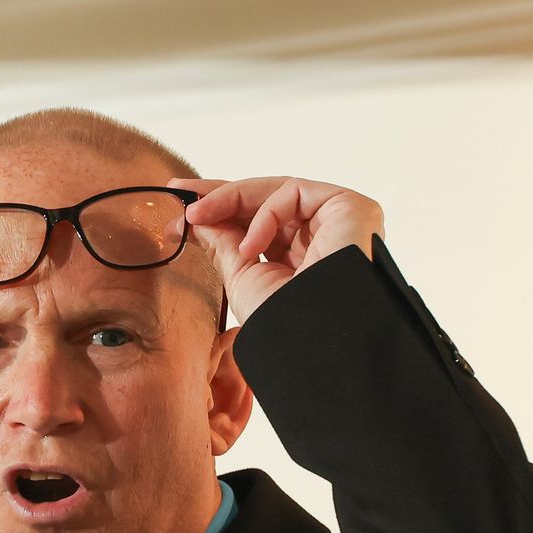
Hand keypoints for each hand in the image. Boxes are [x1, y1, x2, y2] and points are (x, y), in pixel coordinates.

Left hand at [169, 176, 384, 324]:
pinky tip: (249, 246)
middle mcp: (322, 237)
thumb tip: (196, 218)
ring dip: (230, 199)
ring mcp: (338, 221)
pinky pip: (296, 193)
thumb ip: (222, 244)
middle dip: (220, 197)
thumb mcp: (241, 278)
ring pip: (277, 192)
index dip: (221, 213)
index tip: (181, 213)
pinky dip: (265, 214)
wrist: (314, 340)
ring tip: (196, 216)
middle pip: (267, 202)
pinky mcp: (351, 207)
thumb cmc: (283, 323)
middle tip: (181, 194)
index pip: (258, 224)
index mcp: (300, 258)